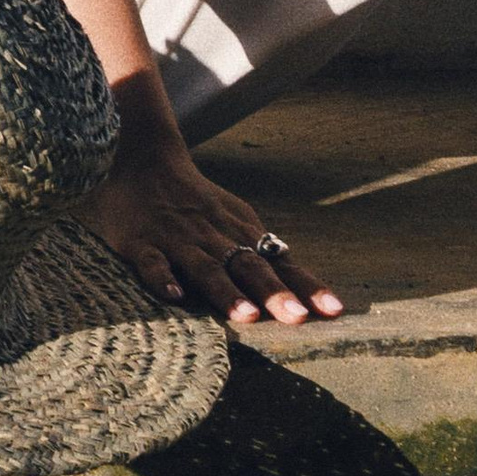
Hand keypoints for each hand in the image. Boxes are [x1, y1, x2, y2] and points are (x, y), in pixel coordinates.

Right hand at [83, 128, 341, 326]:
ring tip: (247, 315)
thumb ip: (262, 251)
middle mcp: (214, 237)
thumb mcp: (234, 218)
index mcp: (240, 232)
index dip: (307, 288)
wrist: (144, 158)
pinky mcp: (142, 244)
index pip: (281, 264)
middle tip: (298, 318)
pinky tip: (174, 297)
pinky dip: (163, 279)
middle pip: (249, 266)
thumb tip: (303, 286)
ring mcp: (178, 240)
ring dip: (227, 291)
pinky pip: (153, 263)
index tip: (334, 311)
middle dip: (274, 293)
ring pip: (206, 267)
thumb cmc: (196, 199)